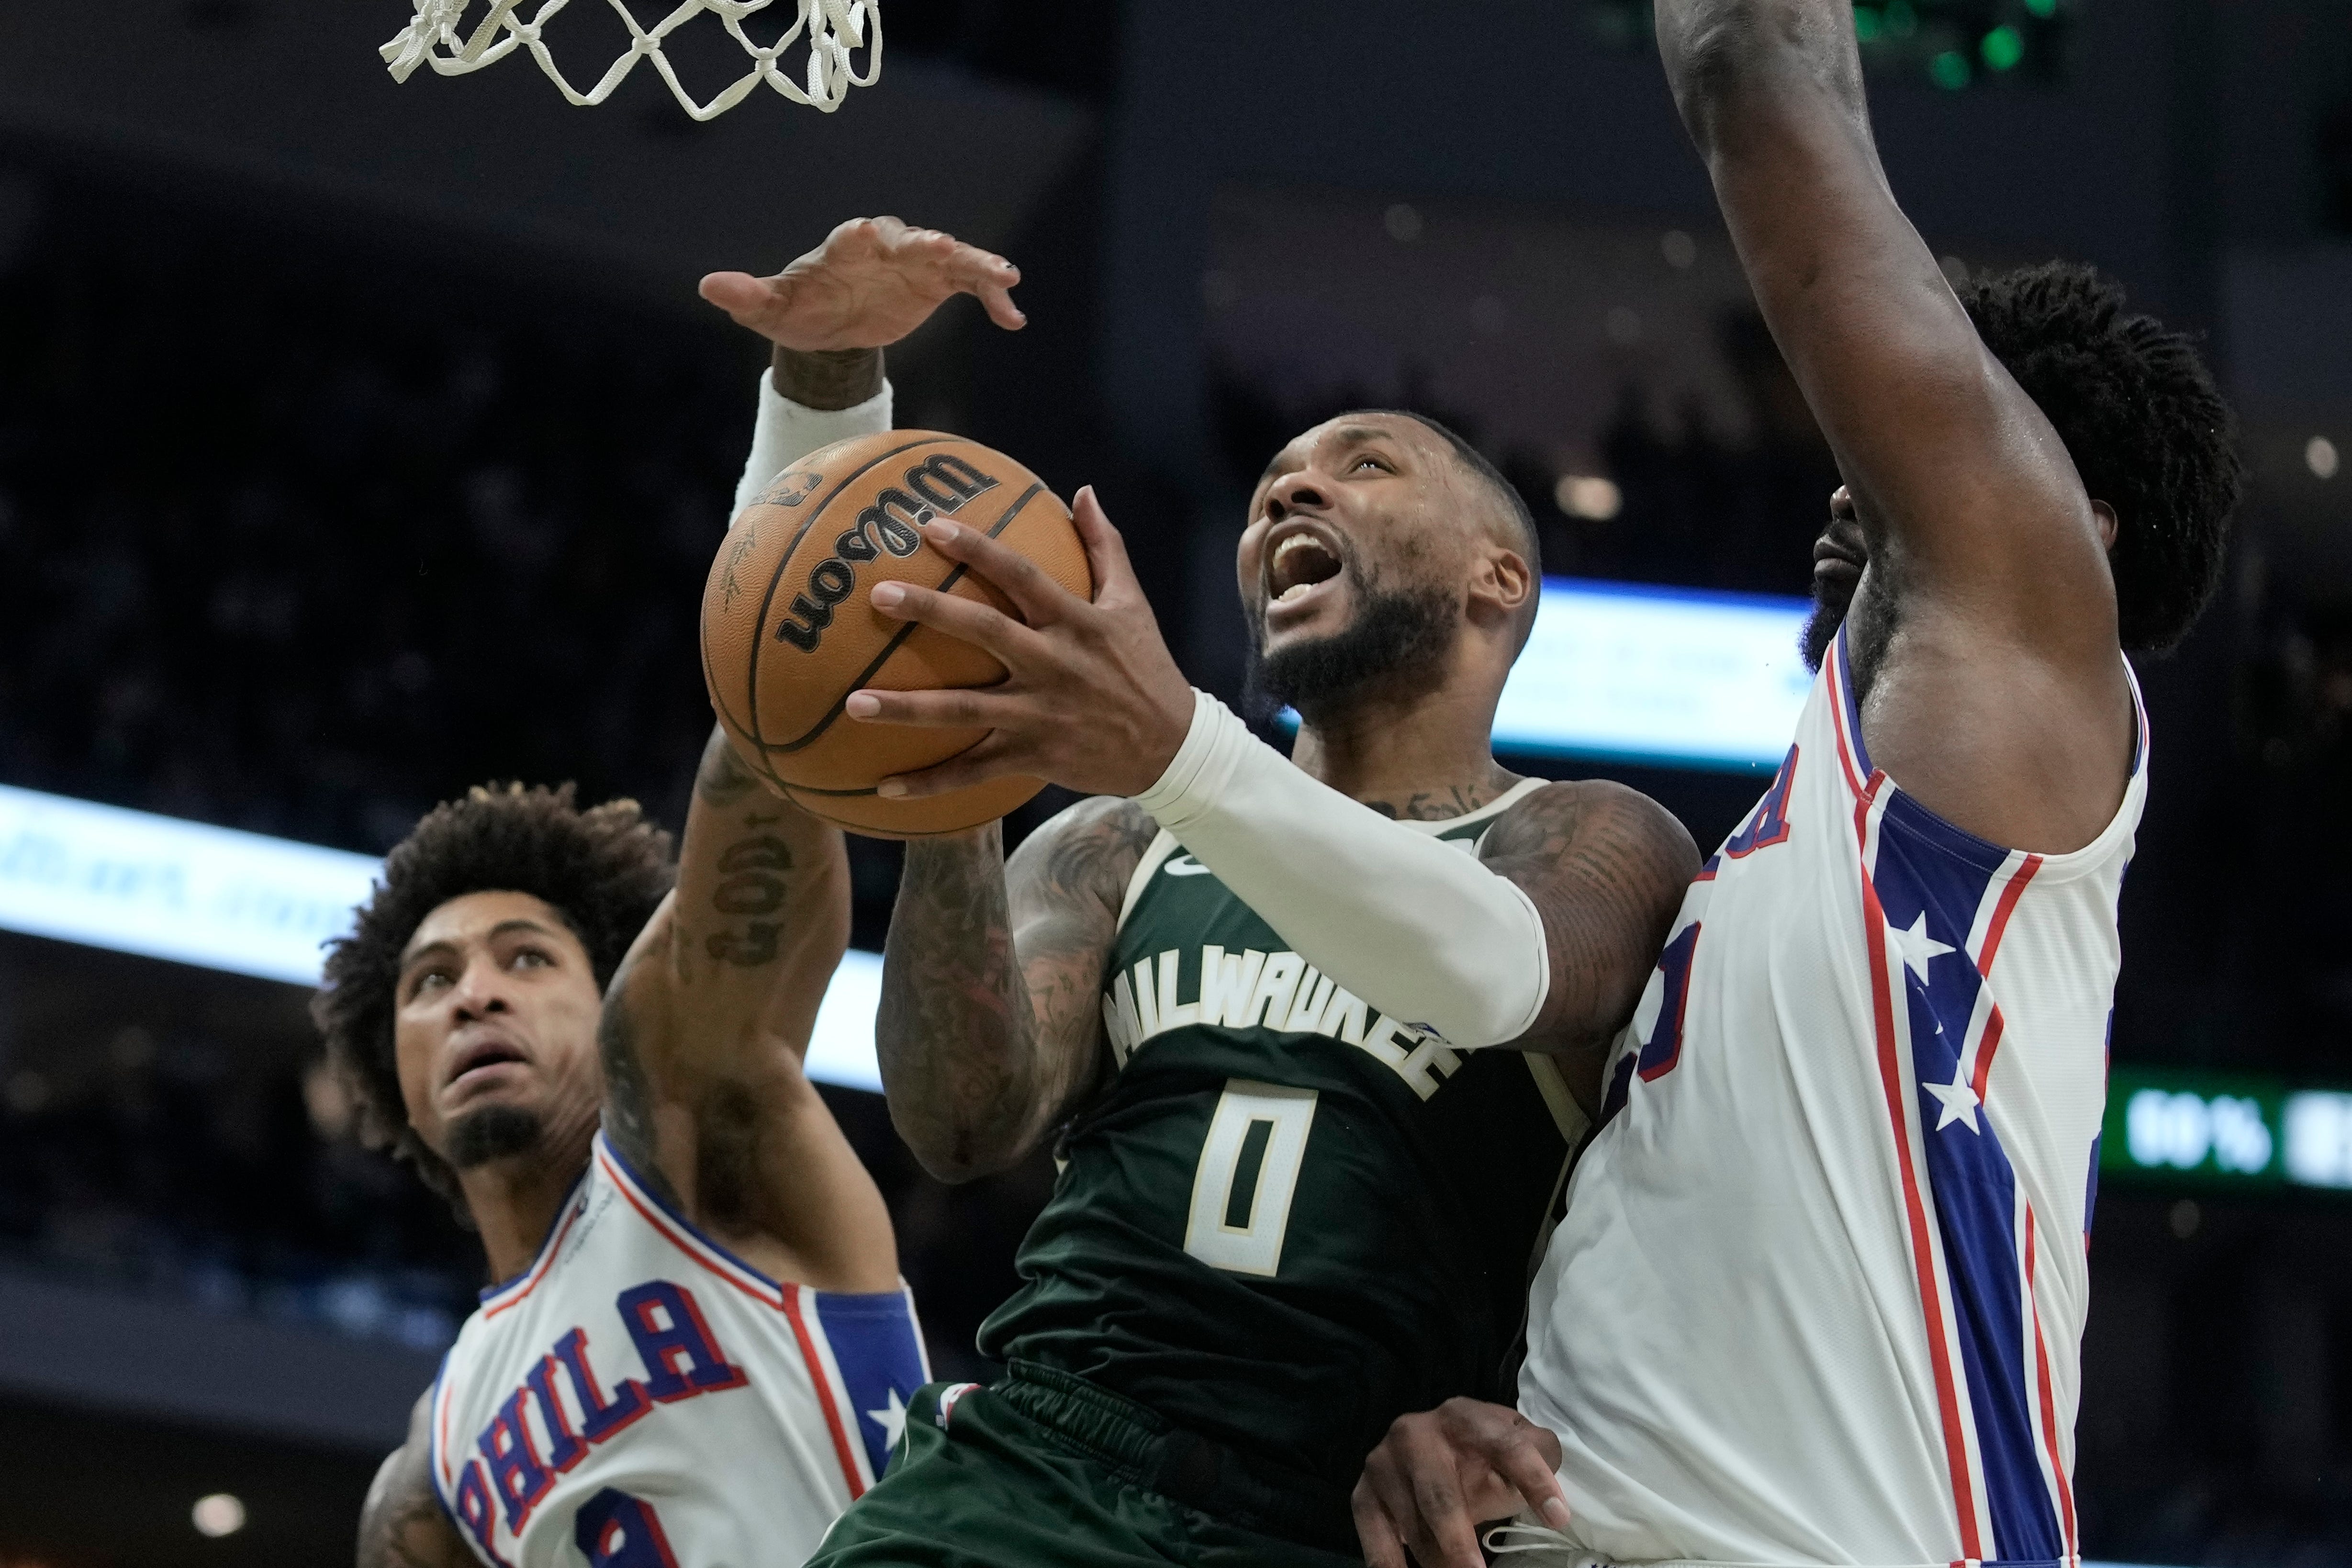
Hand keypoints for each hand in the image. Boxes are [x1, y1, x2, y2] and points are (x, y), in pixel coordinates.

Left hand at [698, 216, 1024, 350]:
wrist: (832, 327)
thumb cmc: (801, 309)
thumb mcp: (771, 309)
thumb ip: (746, 296)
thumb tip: (709, 286)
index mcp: (843, 249)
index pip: (852, 237)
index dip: (860, 236)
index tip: (867, 235)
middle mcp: (885, 247)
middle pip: (909, 240)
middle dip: (926, 243)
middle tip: (944, 245)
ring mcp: (916, 263)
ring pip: (951, 257)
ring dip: (977, 264)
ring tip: (1006, 278)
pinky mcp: (939, 283)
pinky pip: (971, 286)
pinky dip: (992, 297)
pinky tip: (1014, 319)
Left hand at [842, 487, 1196, 799]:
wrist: (1172, 748)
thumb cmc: (1145, 668)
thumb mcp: (1132, 604)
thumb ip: (1105, 546)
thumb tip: (1083, 492)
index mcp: (1075, 622)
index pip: (1021, 575)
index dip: (977, 548)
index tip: (929, 526)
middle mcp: (1053, 664)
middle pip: (984, 632)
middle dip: (930, 611)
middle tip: (877, 594)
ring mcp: (1039, 714)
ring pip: (966, 710)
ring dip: (908, 708)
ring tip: (855, 702)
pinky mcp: (1033, 756)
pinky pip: (974, 771)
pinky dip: (931, 782)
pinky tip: (884, 786)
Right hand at [1352, 1398, 1569, 1567]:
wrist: (1428, 1444)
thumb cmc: (1483, 1452)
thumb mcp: (1516, 1443)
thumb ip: (1539, 1459)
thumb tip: (1553, 1508)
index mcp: (1465, 1417)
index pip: (1506, 1446)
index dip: (1534, 1480)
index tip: (1558, 1518)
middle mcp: (1416, 1433)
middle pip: (1441, 1496)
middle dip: (1458, 1542)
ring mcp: (1383, 1464)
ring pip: (1412, 1526)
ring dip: (1437, 1561)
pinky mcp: (1363, 1494)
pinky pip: (1375, 1539)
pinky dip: (1391, 1566)